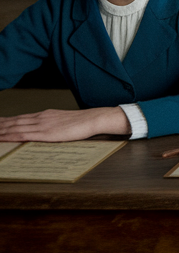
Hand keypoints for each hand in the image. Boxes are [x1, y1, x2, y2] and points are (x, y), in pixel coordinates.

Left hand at [0, 107, 129, 141]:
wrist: (94, 119)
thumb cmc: (83, 122)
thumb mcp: (64, 121)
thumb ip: (53, 125)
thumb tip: (47, 132)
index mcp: (45, 115)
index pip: (21, 118)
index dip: (6, 121)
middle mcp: (41, 117)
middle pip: (14, 121)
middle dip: (0, 125)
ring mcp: (42, 124)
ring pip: (15, 127)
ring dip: (1, 130)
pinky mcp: (46, 132)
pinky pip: (22, 134)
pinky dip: (9, 135)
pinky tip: (2, 137)